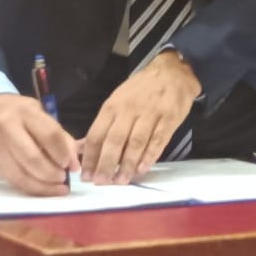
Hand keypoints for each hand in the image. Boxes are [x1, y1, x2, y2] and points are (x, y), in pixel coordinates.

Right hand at [0, 93, 78, 195]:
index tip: (72, 166)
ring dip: (41, 186)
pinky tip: (40, 188)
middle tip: (63, 179)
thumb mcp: (38, 112)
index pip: (50, 135)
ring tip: (56, 188)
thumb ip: (58, 135)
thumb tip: (74, 163)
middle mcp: (8, 128)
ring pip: (19, 174)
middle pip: (33, 159)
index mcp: (26, 113)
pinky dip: (27, 187)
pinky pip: (10, 179)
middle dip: (52, 174)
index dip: (64, 154)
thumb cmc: (15, 110)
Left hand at [81, 51, 200, 183]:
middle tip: (101, 182)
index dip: (90, 156)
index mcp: (113, 106)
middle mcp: (129, 110)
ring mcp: (150, 114)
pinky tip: (142, 169)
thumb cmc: (141, 90)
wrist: (172, 72)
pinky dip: (149, 156)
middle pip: (114, 140)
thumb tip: (83, 149)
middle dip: (106, 163)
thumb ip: (104, 124)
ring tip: (121, 181)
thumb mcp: (118, 100)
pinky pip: (158, 140)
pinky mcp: (169, 118)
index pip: (97, 134)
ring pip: (136, 142)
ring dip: (127, 164)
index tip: (85, 175)